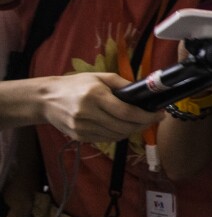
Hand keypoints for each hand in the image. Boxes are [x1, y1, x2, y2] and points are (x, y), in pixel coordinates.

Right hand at [38, 73, 161, 142]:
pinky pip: (105, 139)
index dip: (146, 116)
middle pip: (124, 127)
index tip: (160, 115)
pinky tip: (124, 127)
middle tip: (153, 119)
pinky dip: (118, 134)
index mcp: (95, 96)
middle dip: (143, 125)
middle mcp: (88, 113)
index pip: (127, 112)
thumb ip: (122, 83)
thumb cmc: (76, 85)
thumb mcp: (99, 77)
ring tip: (141, 123)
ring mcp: (82, 128)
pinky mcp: (79, 137)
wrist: (46, 99)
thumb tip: (143, 91)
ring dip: (132, 131)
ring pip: (116, 136)